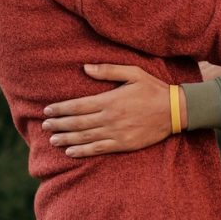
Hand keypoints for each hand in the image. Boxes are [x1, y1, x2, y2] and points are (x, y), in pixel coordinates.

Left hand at [42, 64, 170, 157]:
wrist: (175, 111)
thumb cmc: (154, 89)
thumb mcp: (134, 73)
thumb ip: (109, 70)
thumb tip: (85, 68)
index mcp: (110, 100)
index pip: (78, 106)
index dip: (60, 109)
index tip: (47, 111)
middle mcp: (110, 118)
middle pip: (77, 123)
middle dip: (59, 124)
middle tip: (45, 126)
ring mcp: (116, 133)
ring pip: (84, 137)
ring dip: (66, 139)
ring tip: (53, 140)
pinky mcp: (123, 144)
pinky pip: (98, 149)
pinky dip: (82, 151)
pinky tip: (71, 152)